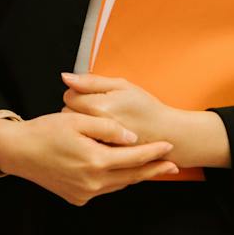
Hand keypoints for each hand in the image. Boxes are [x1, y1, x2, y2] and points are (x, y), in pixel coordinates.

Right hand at [0, 112, 175, 206]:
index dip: (154, 152)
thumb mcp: (77, 120)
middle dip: (154, 169)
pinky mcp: (77, 198)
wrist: (17, 152)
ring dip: (136, 176)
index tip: (170, 146)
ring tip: (153, 168)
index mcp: (95, 161)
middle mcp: (92, 182)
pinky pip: (104, 189)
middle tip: (173, 165)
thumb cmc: (45, 131)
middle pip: (132, 176)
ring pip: (119, 184)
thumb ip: (108, 128)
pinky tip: (123, 173)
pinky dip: (116, 180)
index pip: (133, 157)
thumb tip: (132, 138)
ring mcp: (85, 193)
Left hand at [61, 73, 179, 145]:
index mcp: (101, 107)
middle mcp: (96, 128)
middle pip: (68, 113)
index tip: (90, 95)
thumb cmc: (147, 109)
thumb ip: (91, 81)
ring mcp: (99, 145)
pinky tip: (101, 136)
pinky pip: (84, 144)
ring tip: (99, 122)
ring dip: (80, 125)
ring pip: (74, 130)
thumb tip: (66, 77)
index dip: (78, 93)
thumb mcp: (122, 86)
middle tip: (95, 109)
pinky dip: (88, 139)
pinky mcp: (102, 157)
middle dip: (77, 109)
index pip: (70, 96)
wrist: (168, 135)